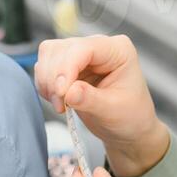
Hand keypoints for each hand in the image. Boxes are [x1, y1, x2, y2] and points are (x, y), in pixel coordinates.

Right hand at [34, 34, 159, 151]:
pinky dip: (45, 85)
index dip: (67, 68)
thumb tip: (69, 92)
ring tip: (61, 104)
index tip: (61, 93)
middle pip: (61, 49)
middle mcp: (98, 47)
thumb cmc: (130, 116)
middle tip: (61, 105)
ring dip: (47, 81)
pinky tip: (58, 100)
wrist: (128, 129)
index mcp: (118, 50)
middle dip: (54, 78)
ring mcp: (81, 55)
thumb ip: (91, 100)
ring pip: (49, 55)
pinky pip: (45, 67)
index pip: (84, 48)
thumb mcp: (113, 111)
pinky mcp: (68, 66)